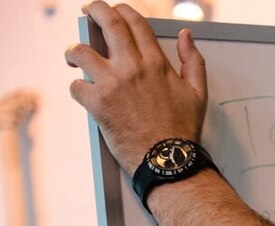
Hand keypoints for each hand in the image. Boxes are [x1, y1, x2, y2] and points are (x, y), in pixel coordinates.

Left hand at [65, 3, 207, 170]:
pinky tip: (85, 95)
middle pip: (108, 22)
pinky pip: (76, 86)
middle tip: (88, 10)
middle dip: (95, 9)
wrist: (169, 159)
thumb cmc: (182, 129)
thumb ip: (192, 60)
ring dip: (73, 51)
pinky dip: (78, 89)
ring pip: (80, 51)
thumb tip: (186, 35)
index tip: (113, 10)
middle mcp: (133, 68)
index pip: (135, 22)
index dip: (121, 9)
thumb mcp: (198, 92)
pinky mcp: (98, 103)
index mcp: (156, 63)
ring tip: (74, 57)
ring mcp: (113, 84)